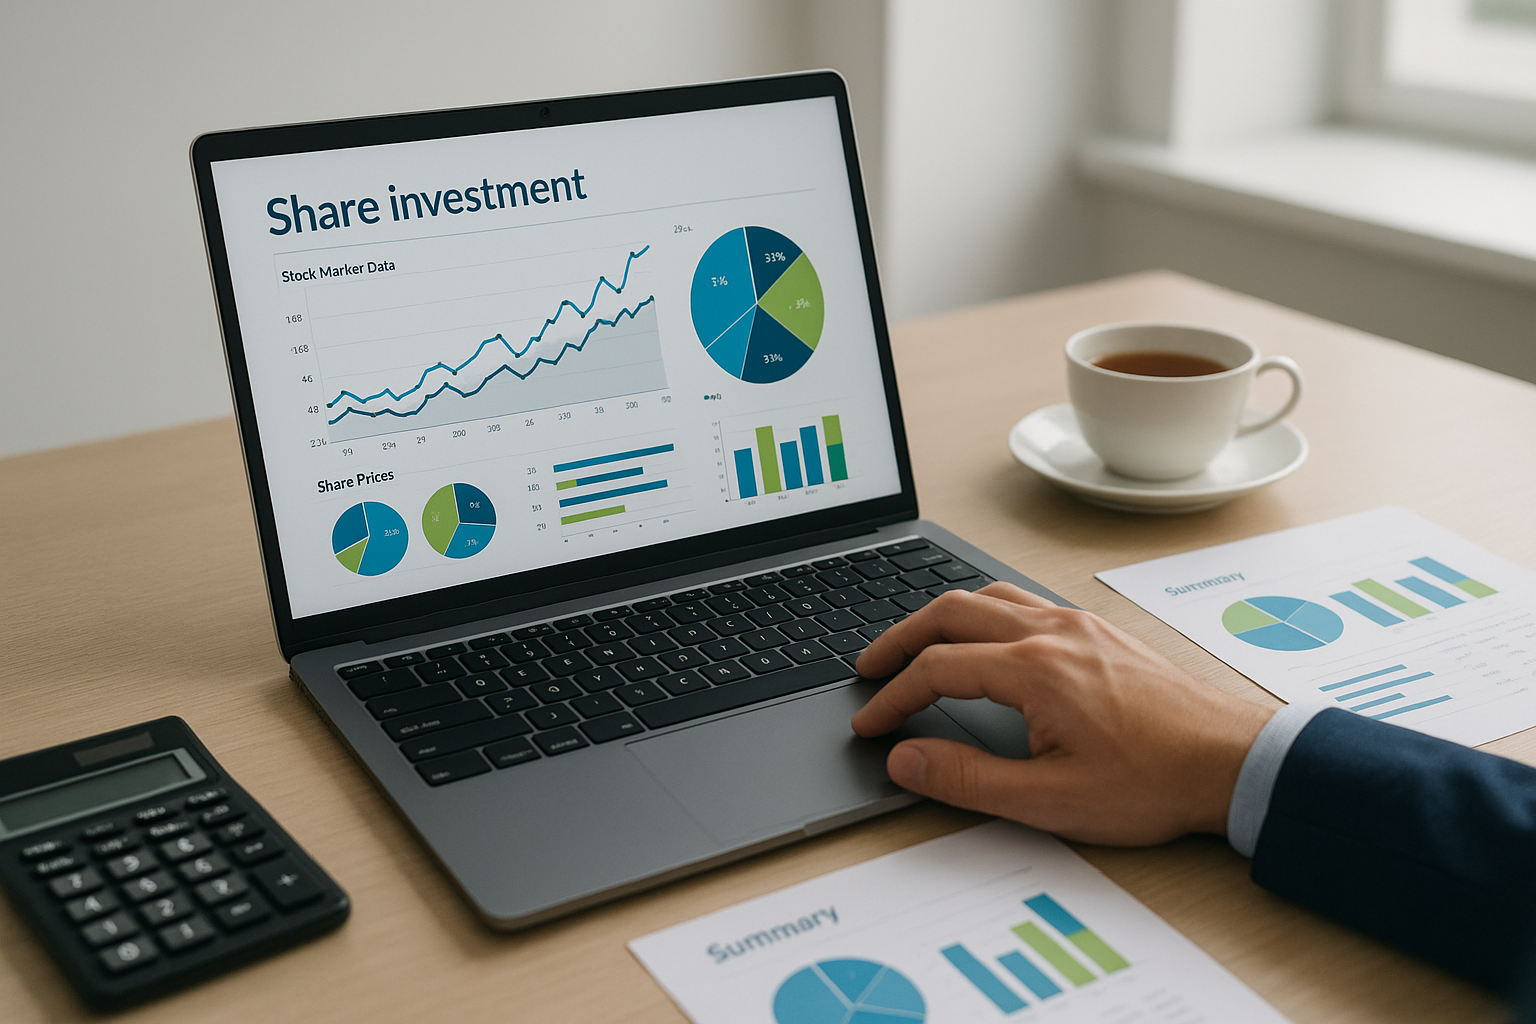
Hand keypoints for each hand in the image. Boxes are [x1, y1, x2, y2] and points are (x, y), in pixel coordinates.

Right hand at [851, 583, 1273, 844]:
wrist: (1234, 760)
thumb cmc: (1154, 781)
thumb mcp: (1051, 799)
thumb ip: (968, 778)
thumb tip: (907, 759)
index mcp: (1033, 669)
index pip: (936, 669)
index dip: (892, 697)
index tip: (870, 724)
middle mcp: (1051, 632)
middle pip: (950, 612)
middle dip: (899, 640)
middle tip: (869, 669)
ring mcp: (1077, 626)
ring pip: (986, 596)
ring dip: (939, 617)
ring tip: (913, 646)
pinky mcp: (1097, 632)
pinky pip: (1021, 600)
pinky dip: (981, 611)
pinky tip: (982, 636)